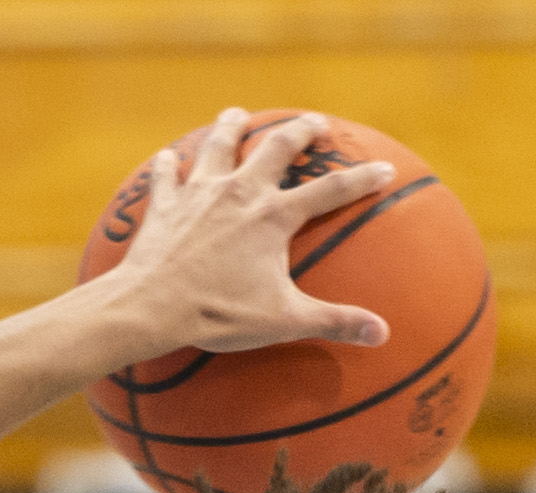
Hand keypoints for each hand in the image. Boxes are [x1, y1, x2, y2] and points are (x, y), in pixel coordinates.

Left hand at [114, 108, 394, 354]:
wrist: (149, 307)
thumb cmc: (217, 314)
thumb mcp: (283, 321)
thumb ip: (334, 321)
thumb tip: (382, 334)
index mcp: (275, 216)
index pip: (332, 190)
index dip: (362, 178)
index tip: (385, 168)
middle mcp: (241, 192)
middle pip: (277, 147)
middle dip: (301, 130)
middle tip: (315, 123)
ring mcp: (199, 193)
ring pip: (219, 145)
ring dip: (230, 127)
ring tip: (238, 115)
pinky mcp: (164, 204)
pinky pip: (165, 176)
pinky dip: (167, 166)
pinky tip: (166, 157)